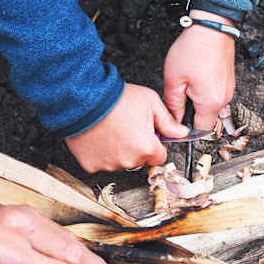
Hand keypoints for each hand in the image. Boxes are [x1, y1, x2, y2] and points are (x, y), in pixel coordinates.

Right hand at [65, 83, 188, 172]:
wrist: (81, 98)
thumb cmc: (114, 99)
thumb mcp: (150, 102)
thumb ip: (168, 121)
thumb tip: (181, 132)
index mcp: (147, 148)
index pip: (160, 157)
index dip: (155, 144)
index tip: (147, 135)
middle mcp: (129, 161)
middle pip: (140, 160)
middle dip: (137, 147)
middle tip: (127, 127)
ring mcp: (109, 165)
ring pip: (120, 161)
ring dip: (118, 150)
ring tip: (111, 129)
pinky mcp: (91, 165)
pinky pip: (101, 162)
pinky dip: (101, 153)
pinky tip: (99, 137)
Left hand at [164, 9, 235, 129]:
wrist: (213, 27)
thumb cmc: (194, 48)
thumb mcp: (174, 79)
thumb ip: (173, 104)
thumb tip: (173, 119)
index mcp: (210, 102)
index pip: (200, 131)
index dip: (186, 132)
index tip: (176, 125)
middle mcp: (224, 99)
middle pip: (206, 119)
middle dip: (191, 114)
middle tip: (178, 99)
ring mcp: (228, 90)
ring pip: (211, 107)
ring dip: (198, 102)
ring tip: (187, 84)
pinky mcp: (228, 82)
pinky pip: (215, 95)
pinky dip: (205, 92)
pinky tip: (196, 78)